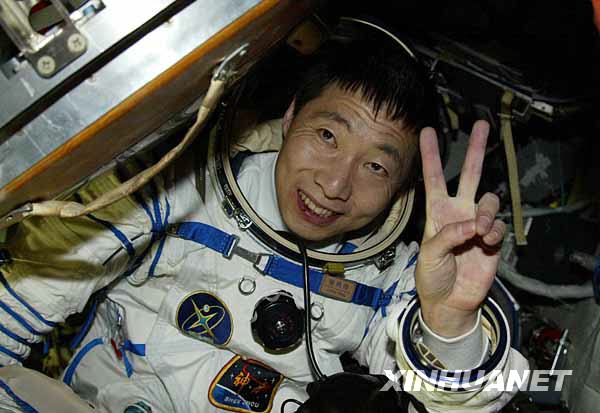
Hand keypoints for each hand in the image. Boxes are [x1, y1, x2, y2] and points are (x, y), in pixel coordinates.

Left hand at [415, 121, 504, 337]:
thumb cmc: (432, 278)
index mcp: (437, 212)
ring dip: (486, 212)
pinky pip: (499, 225)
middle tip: (482, 125)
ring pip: (490, 200)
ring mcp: (476, 225)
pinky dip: (494, 232)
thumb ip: (447, 236)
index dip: (430, 155)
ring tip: (479, 230)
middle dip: (476, 150)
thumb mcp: (429, 255)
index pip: (434, 178)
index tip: (427, 132)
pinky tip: (485, 242)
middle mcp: (458, 213)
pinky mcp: (492, 240)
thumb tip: (471, 224)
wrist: (449, 303)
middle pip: (470, 175)